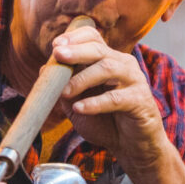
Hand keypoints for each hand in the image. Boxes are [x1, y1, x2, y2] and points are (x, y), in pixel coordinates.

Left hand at [51, 24, 170, 176]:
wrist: (130, 145)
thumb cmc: (105, 121)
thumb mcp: (77, 104)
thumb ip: (63, 87)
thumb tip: (44, 70)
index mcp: (108, 60)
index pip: (93, 38)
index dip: (75, 38)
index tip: (55, 46)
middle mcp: (122, 65)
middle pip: (99, 49)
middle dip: (76, 51)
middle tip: (58, 55)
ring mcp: (134, 80)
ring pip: (108, 69)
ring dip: (82, 79)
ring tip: (65, 92)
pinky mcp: (140, 100)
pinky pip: (115, 98)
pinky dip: (95, 103)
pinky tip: (80, 108)